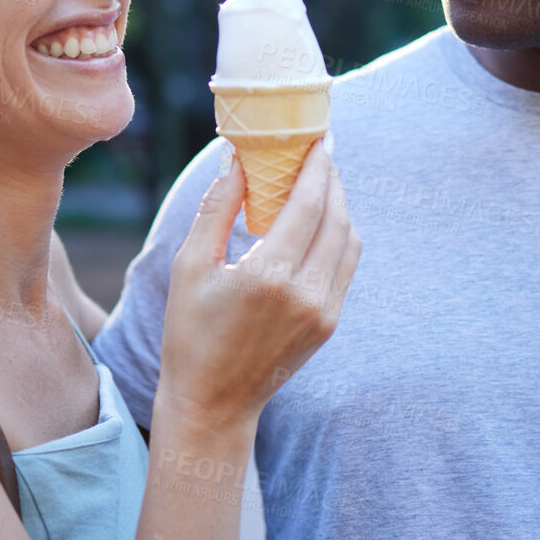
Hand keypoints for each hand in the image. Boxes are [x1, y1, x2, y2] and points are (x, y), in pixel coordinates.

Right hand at [157, 137, 360, 431]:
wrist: (214, 402)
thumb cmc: (191, 332)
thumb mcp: (190, 266)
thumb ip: (217, 207)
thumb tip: (238, 159)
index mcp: (269, 276)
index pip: (309, 204)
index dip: (318, 166)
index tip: (319, 137)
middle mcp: (306, 293)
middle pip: (337, 217)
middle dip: (332, 179)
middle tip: (319, 152)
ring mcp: (324, 311)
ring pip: (349, 240)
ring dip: (339, 205)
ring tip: (320, 182)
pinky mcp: (330, 323)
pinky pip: (346, 265)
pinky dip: (339, 234)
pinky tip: (320, 220)